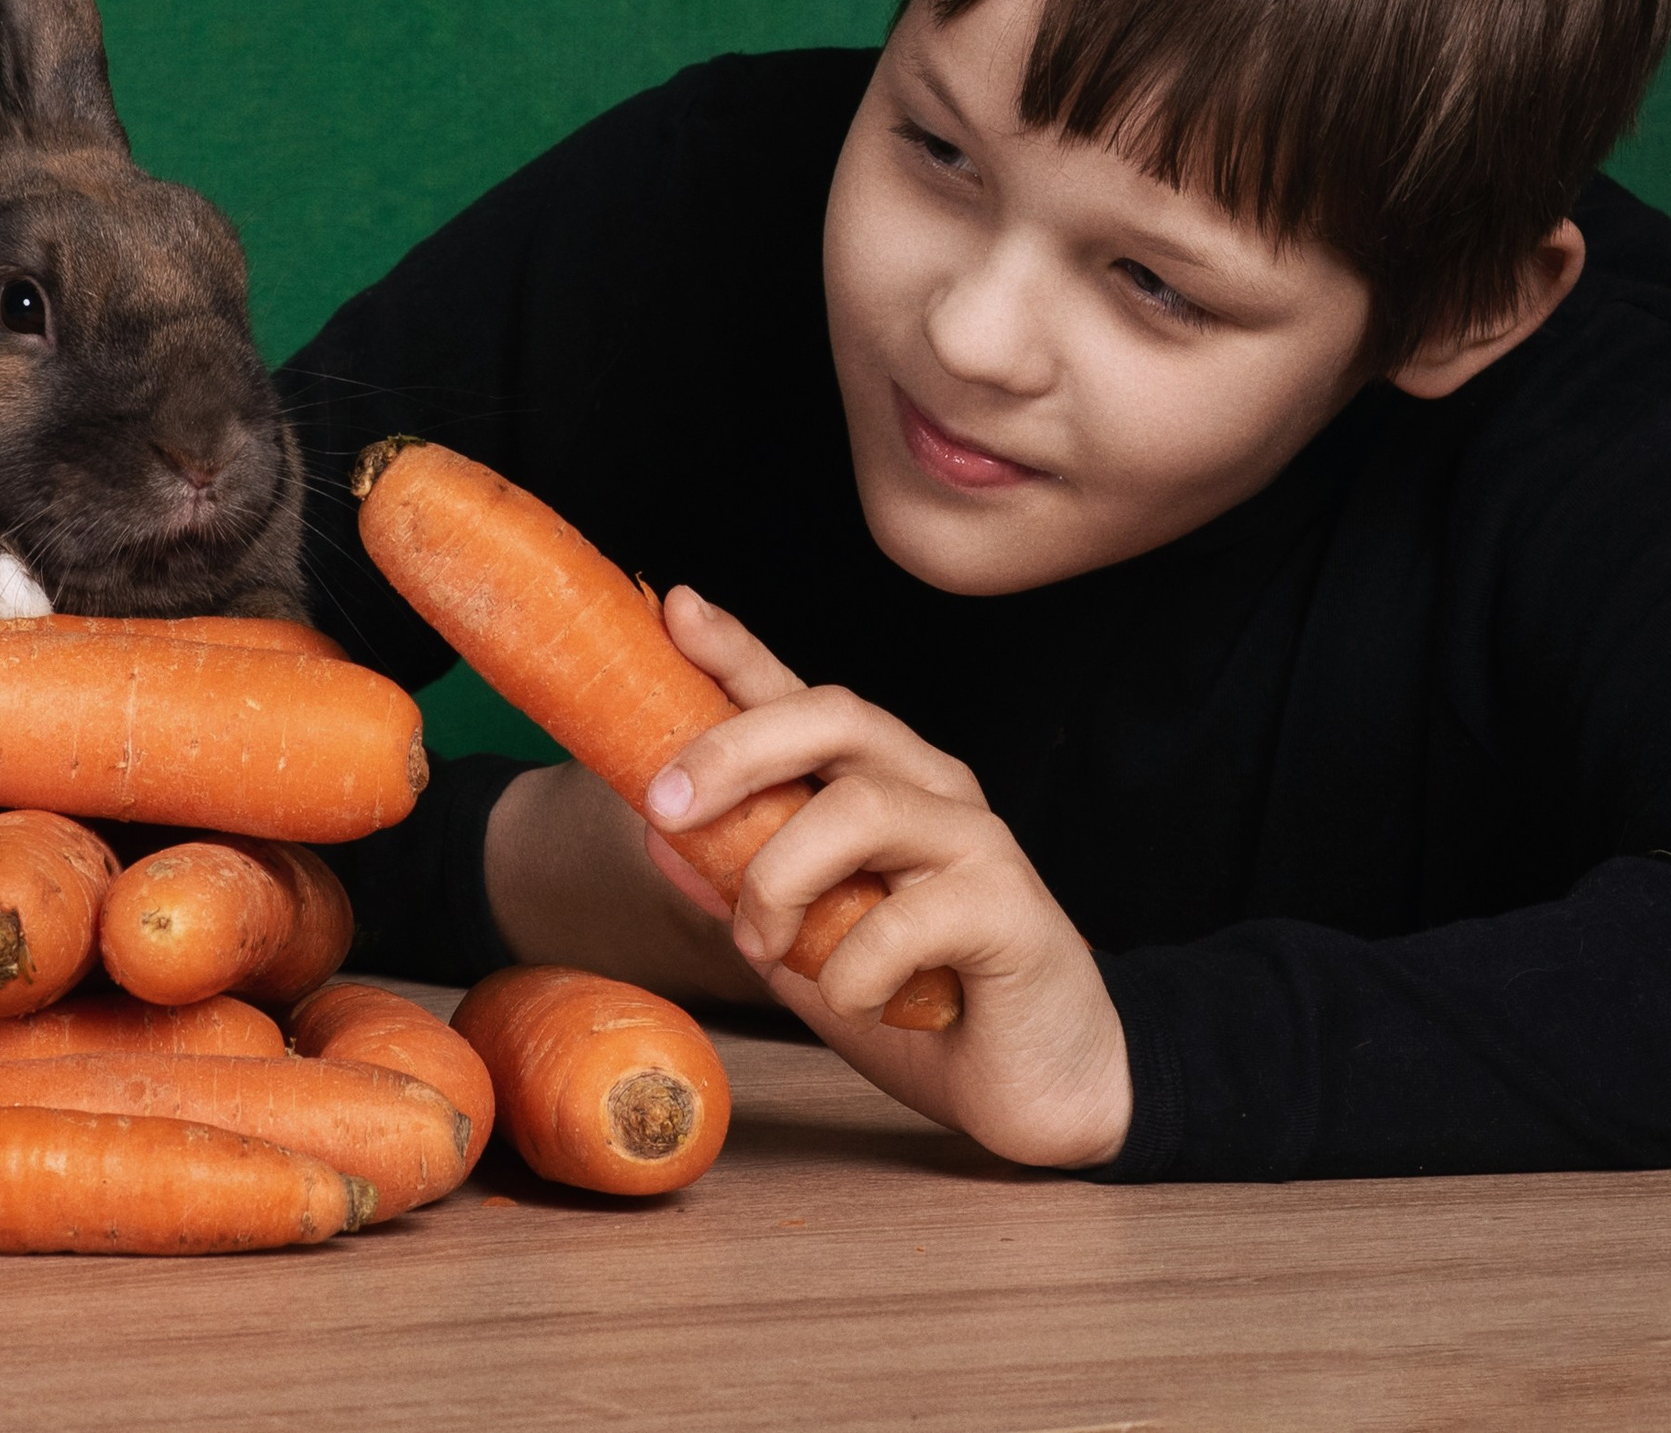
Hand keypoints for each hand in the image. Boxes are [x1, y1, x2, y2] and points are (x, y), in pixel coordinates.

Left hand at [640, 586, 1131, 1168]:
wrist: (1046, 1095)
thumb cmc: (922, 1006)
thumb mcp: (806, 946)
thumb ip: (742, 889)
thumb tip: (658, 837)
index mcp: (880, 781)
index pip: (804, 697)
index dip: (738, 650)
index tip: (676, 609)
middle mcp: (931, 788)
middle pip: (836, 717)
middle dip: (736, 747)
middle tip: (667, 805)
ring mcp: (977, 841)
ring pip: (861, 805)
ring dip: (780, 877)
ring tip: (760, 945)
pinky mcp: (1012, 910)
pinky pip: (908, 916)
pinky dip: (852, 965)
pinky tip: (853, 998)